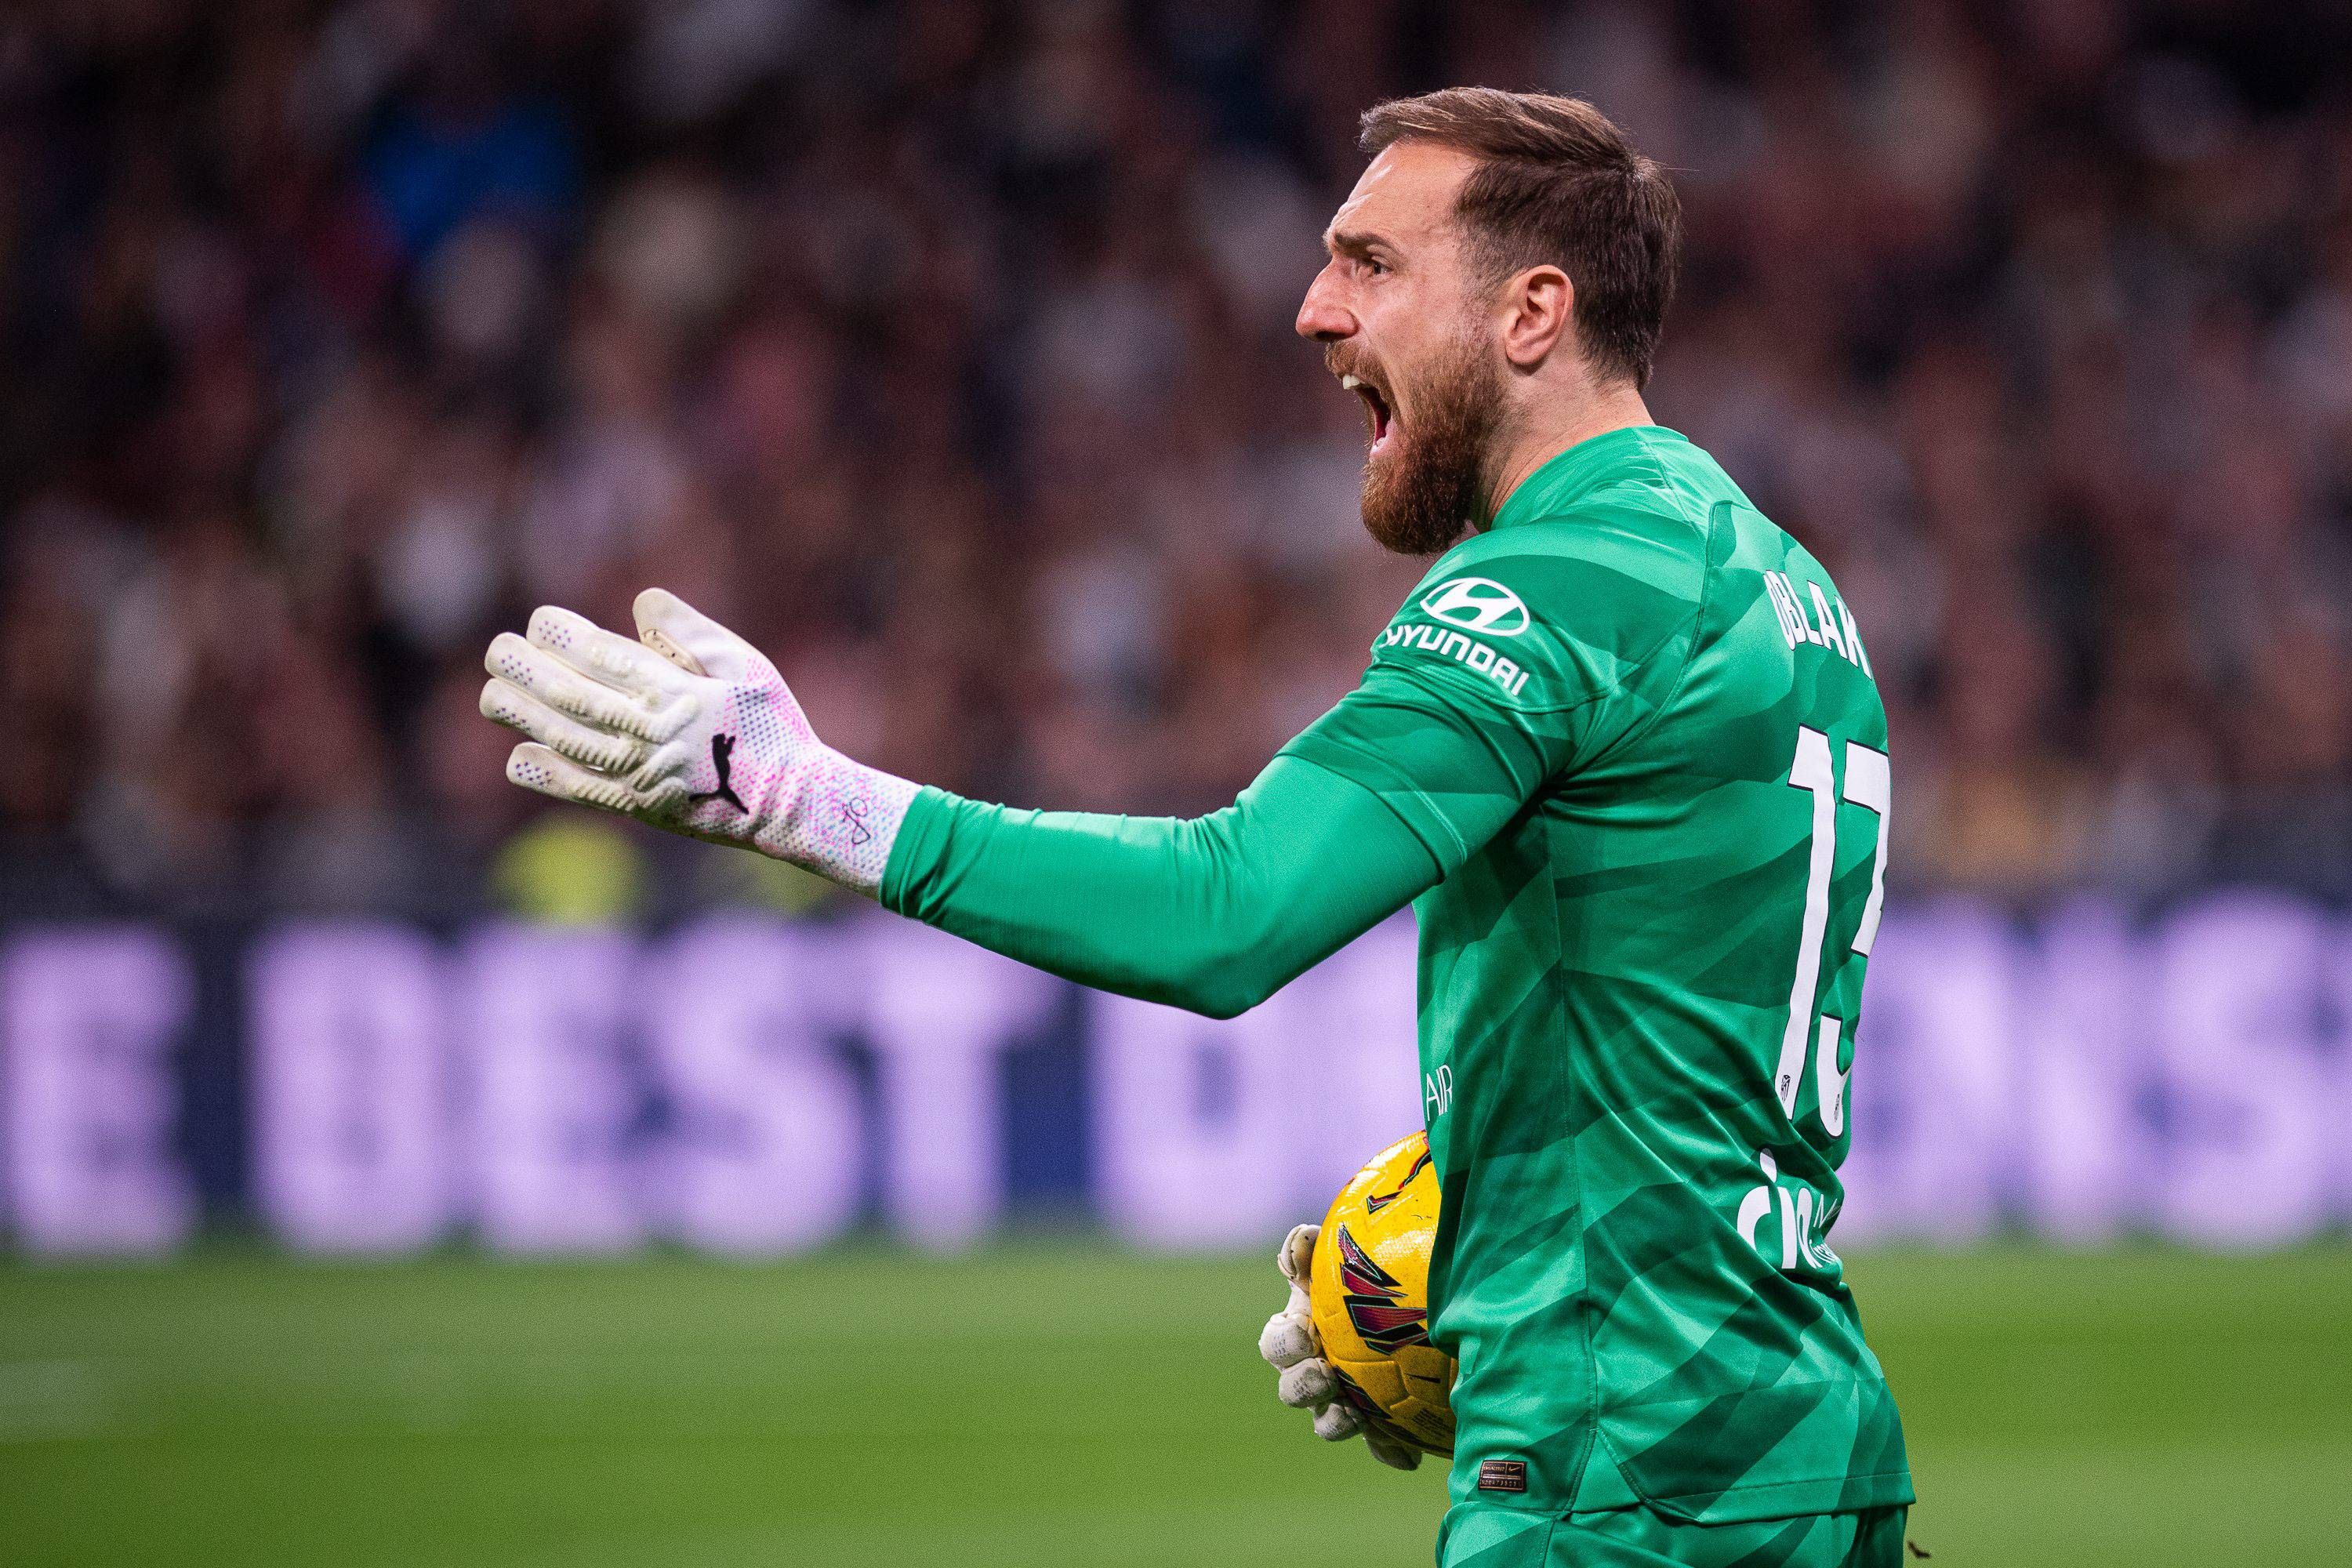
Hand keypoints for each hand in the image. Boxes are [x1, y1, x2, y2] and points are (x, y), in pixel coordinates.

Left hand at [480, 589, 916, 893]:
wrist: (792, 803)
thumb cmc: (771, 725)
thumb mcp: (746, 665)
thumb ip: (691, 632)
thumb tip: (640, 602)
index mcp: (678, 692)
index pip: (607, 657)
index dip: (565, 636)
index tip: (541, 620)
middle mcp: (652, 732)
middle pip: (575, 696)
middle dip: (528, 670)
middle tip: (498, 650)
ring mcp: (642, 774)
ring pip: (568, 740)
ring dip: (524, 716)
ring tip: (493, 694)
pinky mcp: (639, 807)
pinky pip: (583, 790)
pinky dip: (548, 774)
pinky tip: (519, 756)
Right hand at [1256, 1222, 1421, 1469]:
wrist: (1407, 1300)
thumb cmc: (1360, 1275)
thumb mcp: (1334, 1258)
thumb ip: (1313, 1249)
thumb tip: (1301, 1237)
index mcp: (1296, 1330)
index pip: (1276, 1343)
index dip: (1285, 1343)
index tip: (1305, 1334)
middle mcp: (1310, 1370)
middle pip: (1292, 1390)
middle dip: (1304, 1387)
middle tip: (1327, 1377)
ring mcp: (1341, 1400)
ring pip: (1327, 1423)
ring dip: (1337, 1422)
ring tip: (1357, 1416)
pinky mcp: (1377, 1422)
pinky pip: (1378, 1443)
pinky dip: (1388, 1450)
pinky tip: (1408, 1455)